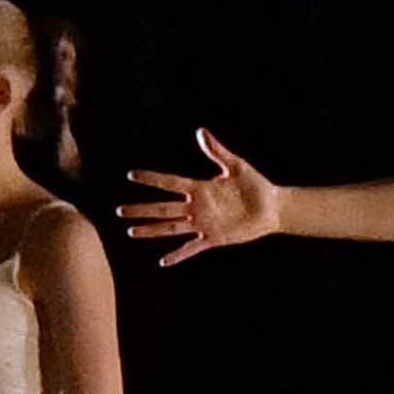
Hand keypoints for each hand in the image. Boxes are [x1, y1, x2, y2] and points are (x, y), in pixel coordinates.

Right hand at [119, 130, 282, 263]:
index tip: (132, 175)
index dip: (152, 178)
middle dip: (142, 209)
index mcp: (201, 188)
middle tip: (120, 211)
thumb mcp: (236, 166)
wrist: (273, 208)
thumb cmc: (256, 185)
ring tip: (131, 231)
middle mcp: (197, 206)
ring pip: (171, 227)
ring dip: (152, 230)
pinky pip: (192, 247)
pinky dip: (178, 254)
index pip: (171, 182)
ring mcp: (204, 223)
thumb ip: (217, 151)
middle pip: (163, 208)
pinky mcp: (214, 237)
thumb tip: (201, 132)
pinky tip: (163, 261)